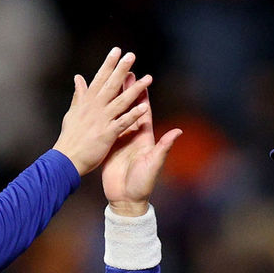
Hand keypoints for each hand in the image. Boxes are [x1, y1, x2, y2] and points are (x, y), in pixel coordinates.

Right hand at [53, 48, 152, 176]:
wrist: (65, 160)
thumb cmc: (69, 138)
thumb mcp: (72, 113)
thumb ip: (79, 96)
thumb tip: (78, 78)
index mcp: (86, 103)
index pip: (100, 79)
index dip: (108, 64)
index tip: (116, 50)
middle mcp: (95, 109)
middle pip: (111, 86)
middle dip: (121, 70)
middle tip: (132, 55)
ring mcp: (101, 121)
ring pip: (121, 101)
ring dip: (135, 90)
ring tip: (148, 78)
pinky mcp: (107, 134)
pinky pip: (123, 123)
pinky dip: (134, 115)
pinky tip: (144, 107)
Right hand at [100, 73, 181, 216]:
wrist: (127, 199)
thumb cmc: (143, 183)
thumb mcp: (154, 163)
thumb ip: (164, 147)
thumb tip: (178, 131)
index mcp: (145, 137)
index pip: (144, 111)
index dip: (142, 95)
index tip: (141, 78)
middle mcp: (133, 136)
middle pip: (130, 109)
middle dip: (127, 90)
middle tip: (124, 73)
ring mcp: (120, 141)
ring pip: (116, 115)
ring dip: (113, 99)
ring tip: (109, 83)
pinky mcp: (109, 147)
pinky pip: (106, 128)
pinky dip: (102, 117)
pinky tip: (95, 105)